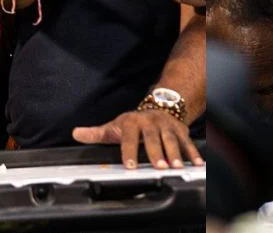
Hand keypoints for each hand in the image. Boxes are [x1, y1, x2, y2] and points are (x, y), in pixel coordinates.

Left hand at [72, 109, 203, 169]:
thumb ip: (97, 133)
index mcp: (132, 122)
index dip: (129, 152)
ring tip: (176, 167)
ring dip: (175, 153)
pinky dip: (193, 153)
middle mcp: (151, 122)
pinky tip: (197, 164)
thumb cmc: (134, 122)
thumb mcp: (115, 126)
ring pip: (171, 139)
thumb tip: (76, 133)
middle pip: (153, 138)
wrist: (160, 105)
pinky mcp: (180, 129)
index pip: (129, 138)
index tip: (130, 166)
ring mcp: (167, 125)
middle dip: (156, 152)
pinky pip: (187, 141)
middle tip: (159, 167)